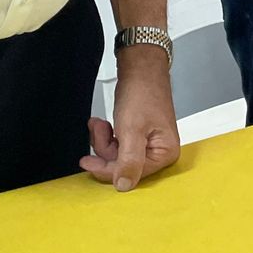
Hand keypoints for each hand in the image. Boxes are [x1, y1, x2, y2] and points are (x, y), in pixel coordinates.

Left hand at [81, 48, 179, 191]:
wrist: (140, 66)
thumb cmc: (142, 92)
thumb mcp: (132, 129)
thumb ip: (129, 161)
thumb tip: (124, 186)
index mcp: (165, 153)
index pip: (132, 174)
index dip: (107, 167)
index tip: (87, 161)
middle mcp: (159, 151)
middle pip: (123, 166)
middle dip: (105, 148)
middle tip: (99, 130)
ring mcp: (149, 143)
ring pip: (117, 156)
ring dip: (104, 140)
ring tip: (101, 123)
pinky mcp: (139, 136)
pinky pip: (117, 145)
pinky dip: (107, 134)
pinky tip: (103, 122)